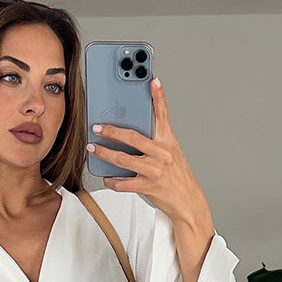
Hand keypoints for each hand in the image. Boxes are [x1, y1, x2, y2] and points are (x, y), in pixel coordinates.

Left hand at [87, 77, 213, 232]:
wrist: (187, 201)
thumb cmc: (176, 175)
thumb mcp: (171, 152)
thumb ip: (154, 140)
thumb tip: (130, 132)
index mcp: (168, 141)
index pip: (163, 115)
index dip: (158, 97)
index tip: (152, 80)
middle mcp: (162, 154)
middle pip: (133, 138)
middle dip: (112, 131)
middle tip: (97, 127)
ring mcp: (154, 171)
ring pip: (123, 160)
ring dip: (105, 153)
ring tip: (93, 148)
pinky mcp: (148, 187)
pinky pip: (124, 183)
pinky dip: (113, 181)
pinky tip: (106, 177)